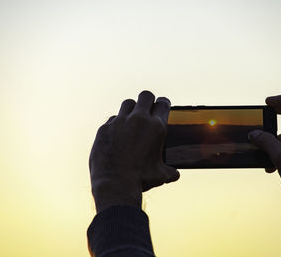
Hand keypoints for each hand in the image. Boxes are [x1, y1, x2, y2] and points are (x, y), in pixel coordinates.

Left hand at [89, 91, 179, 212]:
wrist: (115, 184)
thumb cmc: (141, 180)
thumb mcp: (160, 175)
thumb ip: (170, 171)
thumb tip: (176, 174)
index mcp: (156, 127)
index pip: (163, 103)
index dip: (163, 103)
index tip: (162, 105)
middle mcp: (138, 120)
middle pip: (145, 96)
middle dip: (148, 100)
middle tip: (147, 108)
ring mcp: (119, 122)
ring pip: (127, 103)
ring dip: (131, 109)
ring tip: (132, 119)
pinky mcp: (104, 128)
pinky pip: (112, 119)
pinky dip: (116, 124)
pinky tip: (116, 135)